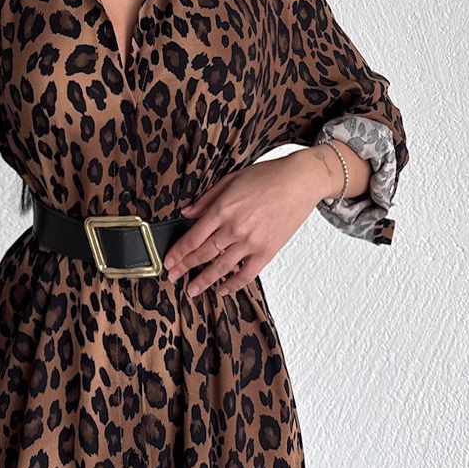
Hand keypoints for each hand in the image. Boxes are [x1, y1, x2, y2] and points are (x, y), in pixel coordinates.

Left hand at [162, 152, 326, 298]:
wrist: (299, 182)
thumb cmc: (267, 177)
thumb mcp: (230, 179)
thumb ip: (206, 198)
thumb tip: (186, 212)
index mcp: (222, 209)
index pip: (193, 237)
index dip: (178, 252)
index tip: (168, 261)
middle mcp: (234, 228)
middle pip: (203, 254)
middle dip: (185, 268)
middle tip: (173, 277)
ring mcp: (251, 242)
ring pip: (221, 268)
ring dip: (204, 281)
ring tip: (192, 290)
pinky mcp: (267, 251)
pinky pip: (246, 274)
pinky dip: (233, 285)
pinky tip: (223, 290)